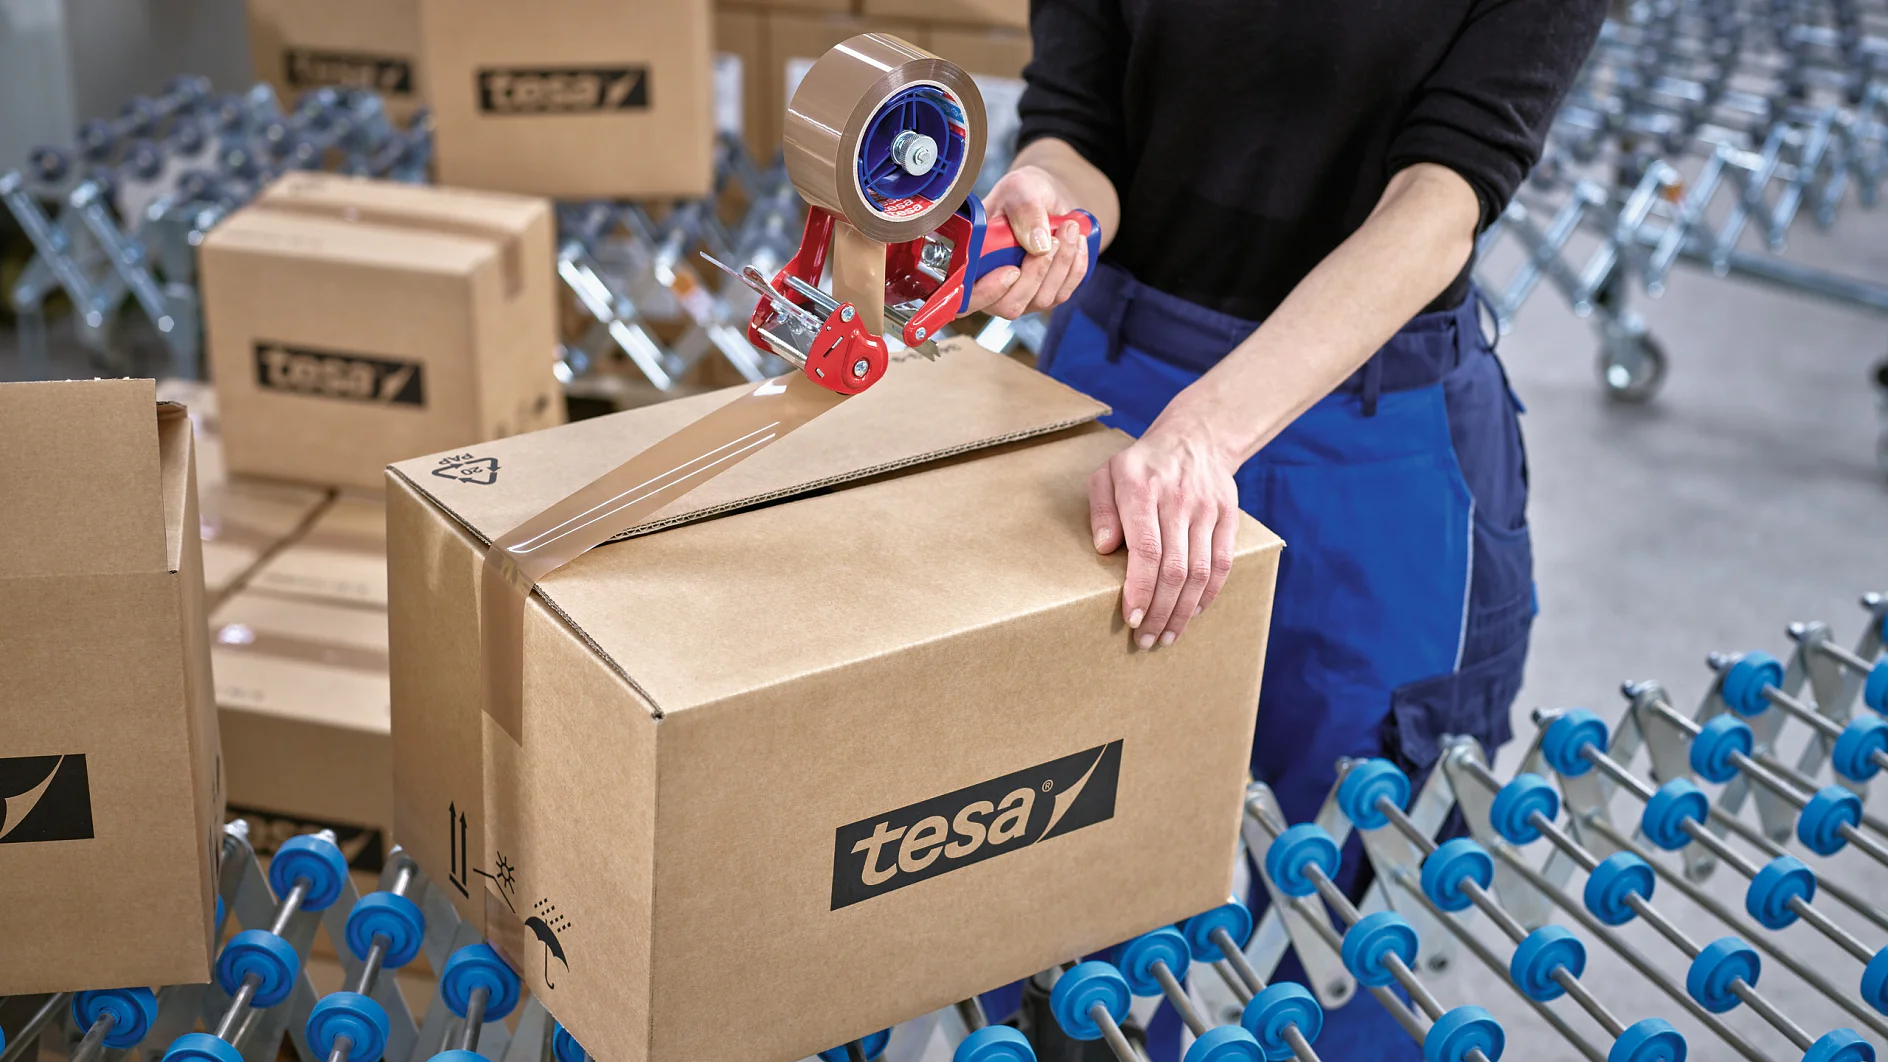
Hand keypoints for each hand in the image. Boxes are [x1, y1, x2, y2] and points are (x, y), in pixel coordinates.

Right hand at [964, 165, 1091, 318]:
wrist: (1048, 199)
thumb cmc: (1024, 195)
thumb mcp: (1020, 189)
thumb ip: (1024, 210)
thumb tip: (1038, 244)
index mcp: (972, 262)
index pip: (968, 298)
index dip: (987, 293)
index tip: (1012, 270)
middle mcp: (991, 286)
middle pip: (1009, 306)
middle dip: (1035, 274)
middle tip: (1054, 239)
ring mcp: (1020, 295)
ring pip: (1041, 300)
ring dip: (1061, 264)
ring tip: (1069, 228)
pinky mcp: (1046, 296)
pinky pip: (1063, 293)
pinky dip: (1075, 267)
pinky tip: (1077, 242)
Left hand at [1089, 417, 1240, 648]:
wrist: (1195, 438)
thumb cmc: (1142, 465)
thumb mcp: (1107, 474)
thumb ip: (1101, 509)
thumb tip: (1104, 548)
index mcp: (1141, 489)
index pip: (1145, 549)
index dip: (1139, 589)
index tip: (1130, 618)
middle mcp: (1178, 499)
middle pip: (1173, 568)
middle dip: (1158, 611)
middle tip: (1145, 639)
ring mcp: (1207, 509)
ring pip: (1200, 572)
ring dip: (1182, 611)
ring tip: (1166, 636)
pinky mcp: (1228, 517)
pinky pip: (1223, 564)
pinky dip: (1208, 595)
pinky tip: (1191, 614)